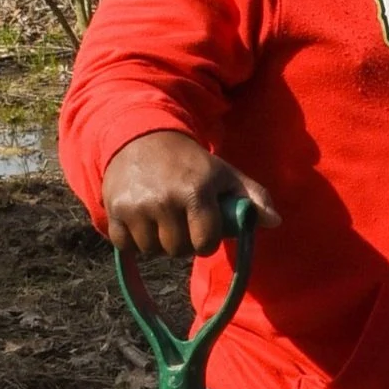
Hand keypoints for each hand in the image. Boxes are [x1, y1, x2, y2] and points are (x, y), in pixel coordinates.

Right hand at [102, 130, 278, 258]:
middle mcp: (163, 200)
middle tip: (183, 224)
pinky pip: (126, 246)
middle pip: (178, 250)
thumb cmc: (192, 163)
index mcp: (195, 191)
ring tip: (164, 221)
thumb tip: (274, 222)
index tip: (205, 232)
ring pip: (152, 250)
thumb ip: (254, 198)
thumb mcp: (226, 174)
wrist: (142, 138)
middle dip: (184, 243)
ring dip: (159, 243)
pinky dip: (135, 241)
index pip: (205, 242)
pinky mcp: (113, 210)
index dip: (207, 242)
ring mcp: (135, 206)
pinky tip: (143, 223)